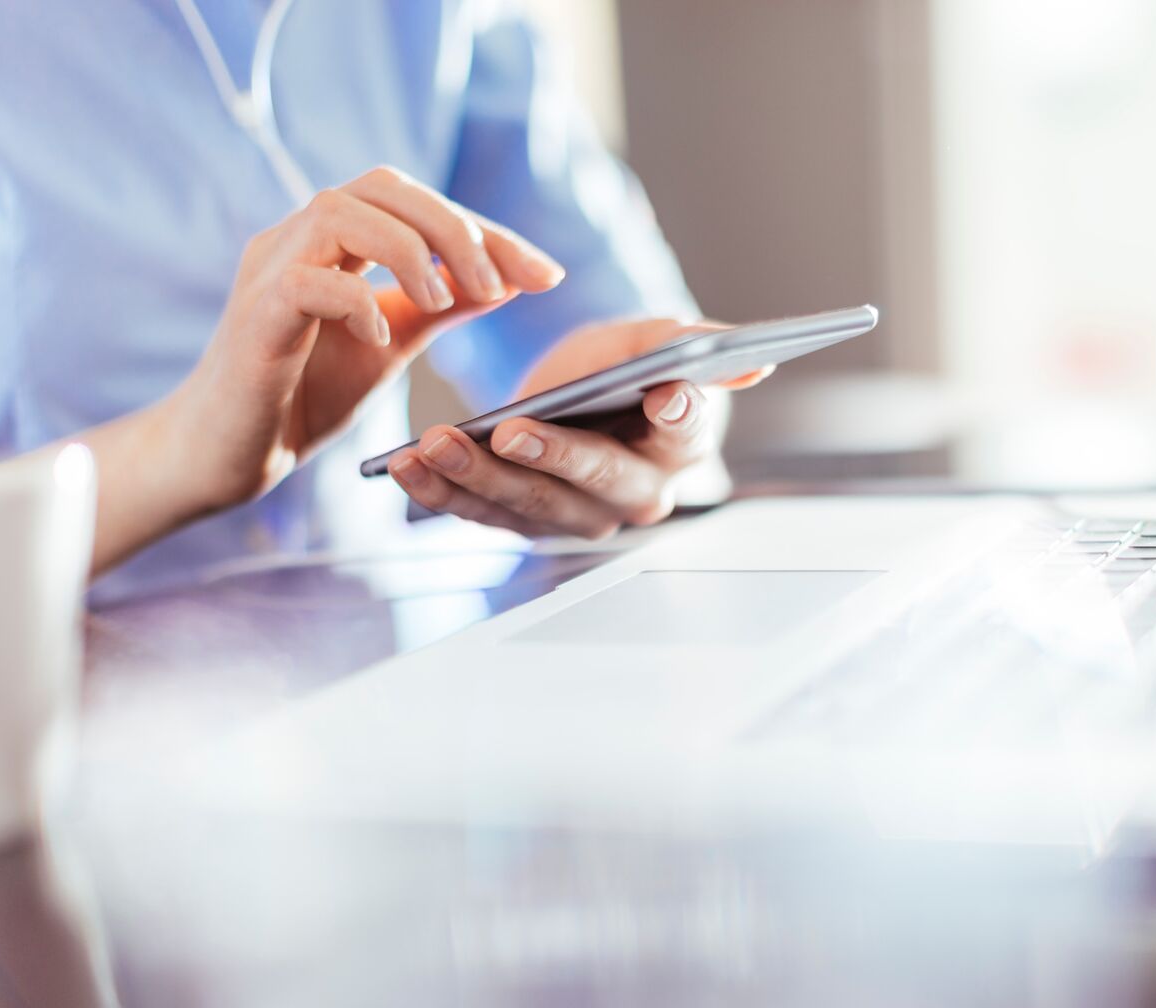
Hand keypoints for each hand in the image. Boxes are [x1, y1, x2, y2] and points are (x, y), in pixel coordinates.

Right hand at [160, 166, 563, 515]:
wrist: (232, 454)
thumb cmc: (305, 394)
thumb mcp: (393, 342)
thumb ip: (443, 307)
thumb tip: (510, 279)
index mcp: (335, 240)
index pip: (417, 203)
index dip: (487, 231)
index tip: (547, 276)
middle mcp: (299, 238)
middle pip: (383, 187)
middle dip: (454, 228)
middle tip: (500, 286)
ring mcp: (270, 270)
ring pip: (341, 212)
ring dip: (408, 251)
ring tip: (443, 301)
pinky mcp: (253, 317)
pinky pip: (306, 281)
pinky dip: (357, 302)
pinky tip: (383, 339)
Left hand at [388, 318, 769, 538]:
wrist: (585, 391)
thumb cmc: (629, 365)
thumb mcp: (656, 341)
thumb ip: (693, 348)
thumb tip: (753, 363)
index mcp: (680, 448)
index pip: (684, 432)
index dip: (676, 415)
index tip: (665, 397)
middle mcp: (634, 497)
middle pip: (591, 483)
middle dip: (547, 459)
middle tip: (509, 431)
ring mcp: (576, 516)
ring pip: (526, 505)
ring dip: (475, 478)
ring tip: (430, 445)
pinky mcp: (522, 519)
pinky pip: (479, 512)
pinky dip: (439, 490)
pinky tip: (402, 464)